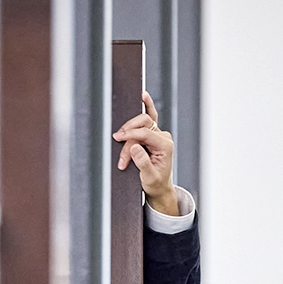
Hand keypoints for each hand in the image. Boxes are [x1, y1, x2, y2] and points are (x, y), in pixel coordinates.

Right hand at [114, 91, 182, 215]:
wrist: (159, 187)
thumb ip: (143, 162)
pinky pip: (150, 117)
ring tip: (121, 143)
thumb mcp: (149, 177)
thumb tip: (134, 147)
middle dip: (129, 134)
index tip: (118, 138)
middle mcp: (163, 137)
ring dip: (129, 132)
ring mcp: (158, 134)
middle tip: (117, 140)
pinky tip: (144, 96)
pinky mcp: (152, 135)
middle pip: (143, 125)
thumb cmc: (155, 183)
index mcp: (165, 145)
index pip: (145, 133)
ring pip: (140, 124)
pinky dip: (146, 106)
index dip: (130, 135)